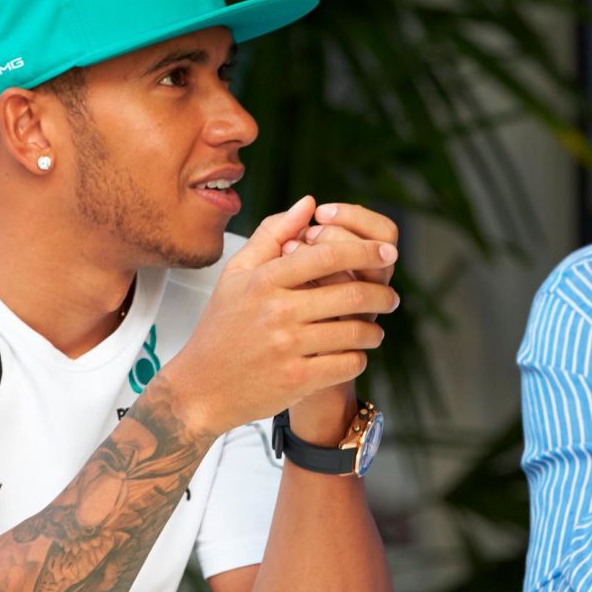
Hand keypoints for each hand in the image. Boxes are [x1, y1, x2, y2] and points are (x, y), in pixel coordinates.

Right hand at [153, 197, 400, 438]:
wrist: (201, 387)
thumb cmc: (222, 326)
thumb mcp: (237, 273)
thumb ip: (273, 234)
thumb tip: (309, 203)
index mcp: (265, 280)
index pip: (327, 254)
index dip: (365, 249)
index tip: (388, 252)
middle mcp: (277, 310)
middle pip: (352, 293)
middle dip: (382, 294)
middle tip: (390, 297)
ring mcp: (288, 346)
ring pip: (356, 331)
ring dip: (374, 330)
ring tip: (373, 330)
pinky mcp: (297, 379)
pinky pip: (348, 363)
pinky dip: (359, 358)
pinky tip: (355, 354)